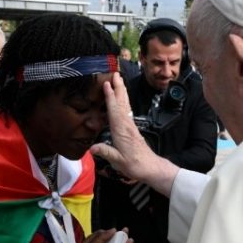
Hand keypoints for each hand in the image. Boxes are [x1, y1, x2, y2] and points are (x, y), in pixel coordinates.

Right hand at [91, 73, 178, 195]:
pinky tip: (122, 99)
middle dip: (119, 88)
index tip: (107, 84)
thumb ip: (106, 152)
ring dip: (122, 92)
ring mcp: (130, 126)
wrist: (151, 168)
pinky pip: (126, 111)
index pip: (114, 110)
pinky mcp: (132, 129)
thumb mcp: (118, 161)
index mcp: (121, 131)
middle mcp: (126, 125)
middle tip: (116, 74)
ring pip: (125, 105)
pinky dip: (123, 102)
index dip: (110, 97)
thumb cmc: (135, 165)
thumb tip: (92, 148)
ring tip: (119, 81)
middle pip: (122, 103)